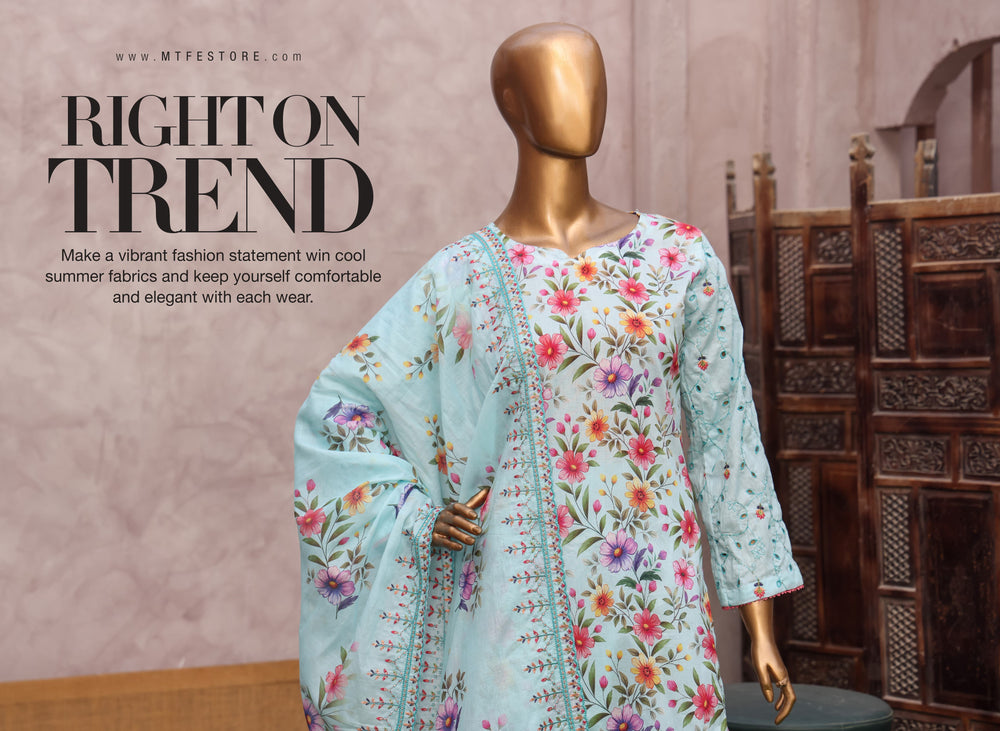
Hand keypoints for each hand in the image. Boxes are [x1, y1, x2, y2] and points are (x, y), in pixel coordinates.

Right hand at [431, 488, 488, 549]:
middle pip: (455, 520)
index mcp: (450, 508)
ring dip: (462, 536)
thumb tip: (488, 490)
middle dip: (467, 525)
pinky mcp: (435, 538)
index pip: (457, 506)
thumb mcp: (460, 509)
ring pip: (450, 531)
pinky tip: (460, 547)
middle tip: (479, 531)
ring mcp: (438, 527)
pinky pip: (443, 541)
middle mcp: (444, 516)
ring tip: (472, 541)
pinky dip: (451, 544)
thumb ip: (474, 501)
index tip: (475, 516)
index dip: (465, 510)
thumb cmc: (451, 516)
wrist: (430, 526)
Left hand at [739, 599, 795, 723]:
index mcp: (782, 677)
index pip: (790, 699)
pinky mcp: (778, 670)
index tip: (776, 721)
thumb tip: (770, 701)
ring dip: (783, 704)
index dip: (785, 712)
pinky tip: (774, 700)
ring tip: (776, 713)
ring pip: (787, 692)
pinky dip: (780, 695)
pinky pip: (782, 686)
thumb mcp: (759, 669)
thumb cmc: (759, 651)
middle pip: (790, 698)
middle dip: (785, 711)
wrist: (762, 636)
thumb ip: (765, 684)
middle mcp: (785, 676)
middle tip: (777, 721)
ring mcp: (782, 673)